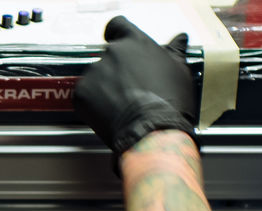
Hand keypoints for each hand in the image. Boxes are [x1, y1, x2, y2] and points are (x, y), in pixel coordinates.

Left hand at [73, 17, 196, 156]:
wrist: (152, 132)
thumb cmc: (170, 103)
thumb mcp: (179, 71)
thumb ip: (174, 52)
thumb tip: (180, 41)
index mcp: (135, 42)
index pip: (117, 26)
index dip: (117, 36)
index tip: (119, 47)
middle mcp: (112, 52)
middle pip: (109, 57)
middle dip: (116, 72)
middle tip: (129, 90)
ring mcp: (94, 72)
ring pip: (96, 78)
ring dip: (104, 89)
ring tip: (121, 107)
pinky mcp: (81, 93)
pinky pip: (85, 97)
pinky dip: (93, 106)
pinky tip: (110, 115)